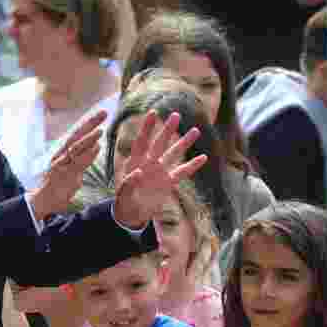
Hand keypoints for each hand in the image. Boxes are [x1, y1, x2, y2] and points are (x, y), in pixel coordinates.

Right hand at [28, 110, 106, 219]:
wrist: (44, 200)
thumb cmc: (59, 184)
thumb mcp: (73, 168)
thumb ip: (84, 158)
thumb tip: (96, 148)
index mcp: (64, 151)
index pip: (78, 133)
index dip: (89, 122)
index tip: (102, 112)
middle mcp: (61, 153)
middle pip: (77, 134)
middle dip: (90, 123)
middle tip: (104, 112)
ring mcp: (61, 163)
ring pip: (76, 147)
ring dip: (88, 138)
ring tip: (101, 130)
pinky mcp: (63, 173)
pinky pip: (76, 162)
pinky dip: (87, 155)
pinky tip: (97, 148)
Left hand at [113, 111, 206, 229]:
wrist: (132, 214)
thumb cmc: (123, 202)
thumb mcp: (122, 194)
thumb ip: (128, 183)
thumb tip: (138, 173)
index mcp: (135, 162)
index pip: (141, 141)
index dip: (147, 128)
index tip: (153, 113)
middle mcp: (149, 162)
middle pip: (160, 143)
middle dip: (168, 130)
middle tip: (176, 115)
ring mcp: (160, 171)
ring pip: (174, 154)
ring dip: (184, 143)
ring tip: (195, 131)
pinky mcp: (169, 182)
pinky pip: (182, 172)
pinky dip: (192, 166)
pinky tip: (203, 157)